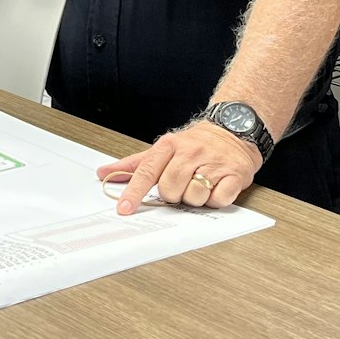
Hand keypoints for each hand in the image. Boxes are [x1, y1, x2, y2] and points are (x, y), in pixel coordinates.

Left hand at [98, 121, 261, 215]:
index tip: (124, 208)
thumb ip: (134, 164)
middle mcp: (191, 152)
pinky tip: (215, 187)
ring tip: (199, 185)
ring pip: (193, 196)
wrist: (233, 130)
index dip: (134, 192)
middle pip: (170, 188)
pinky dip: (215, 200)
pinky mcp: (235, 174)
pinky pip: (218, 199)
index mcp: (169, 146)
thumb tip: (104, 172)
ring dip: (194, 198)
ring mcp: (214, 163)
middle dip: (173, 194)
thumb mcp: (163, 149)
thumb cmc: (194, 144)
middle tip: (181, 185)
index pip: (146, 171)